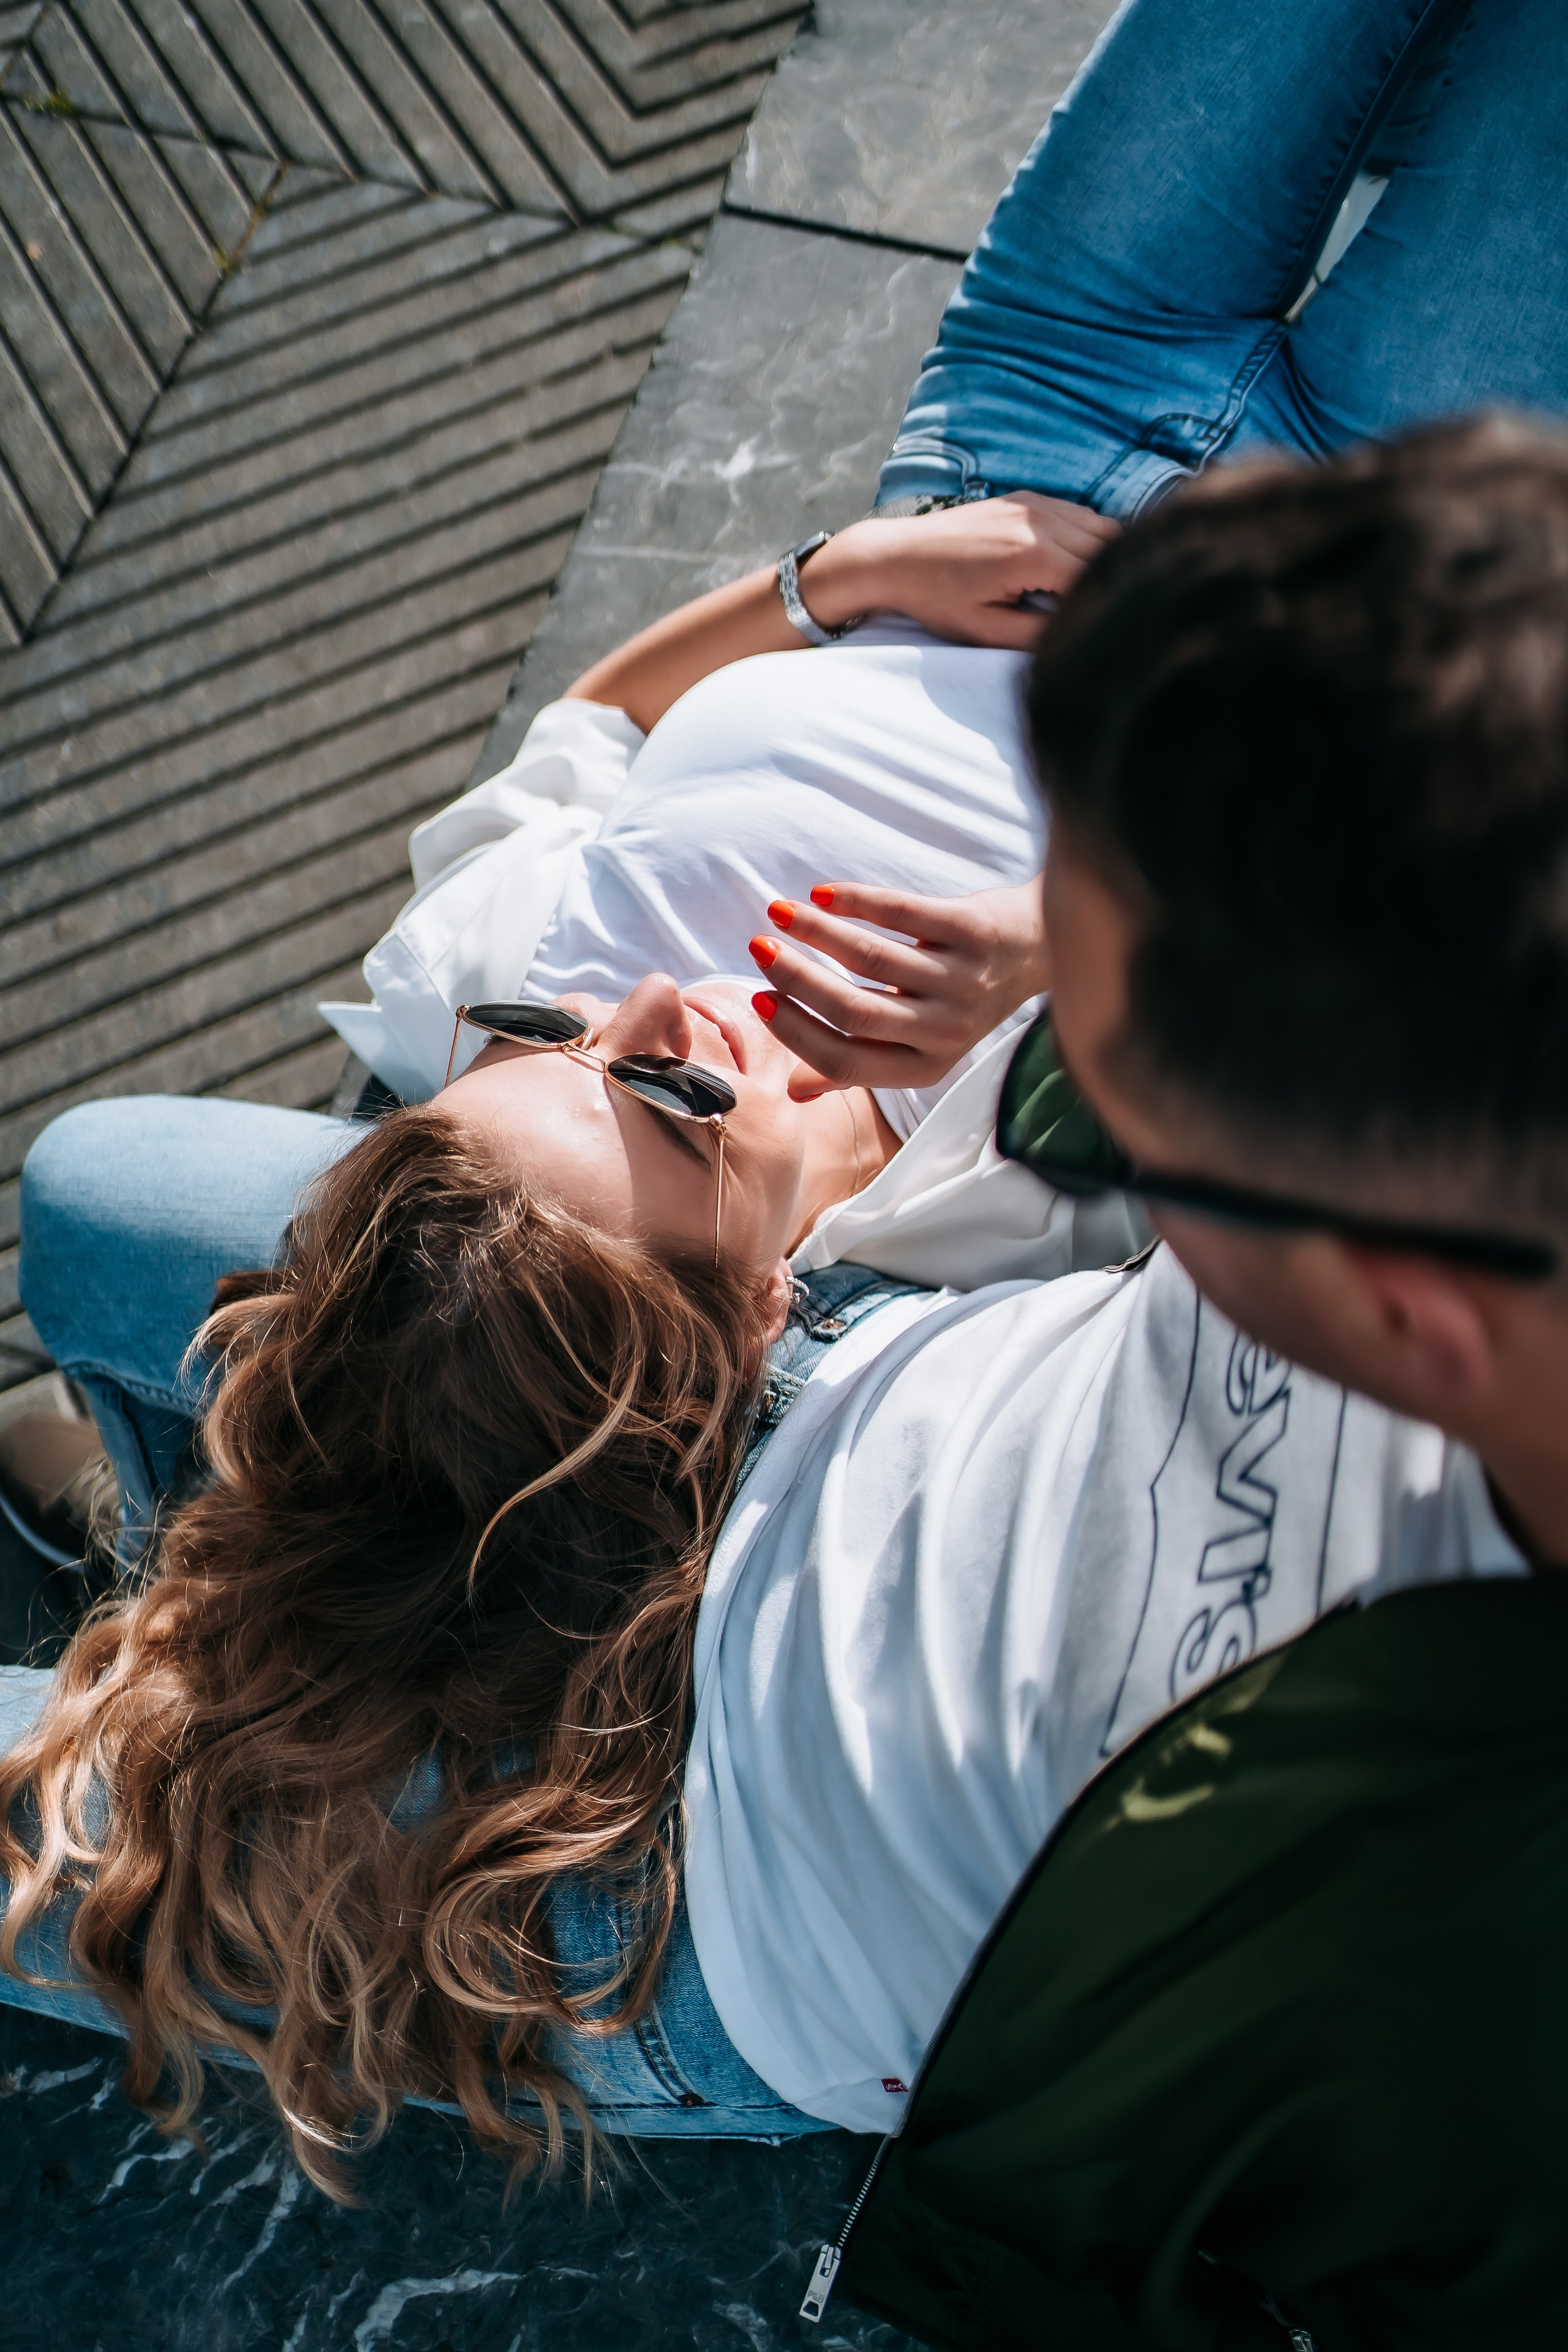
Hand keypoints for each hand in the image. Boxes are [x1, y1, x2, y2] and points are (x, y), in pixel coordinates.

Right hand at [749, 879, 1050, 1095]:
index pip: (845, 1061)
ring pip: (873, 959)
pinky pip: (903, 913)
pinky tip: (824, 894)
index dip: (796, 1033)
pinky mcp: (973, 931)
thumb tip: (794, 1090)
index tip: (758, 999)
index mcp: (924, 1067)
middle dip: (797, 980)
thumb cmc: (959, 1001)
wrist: (1036, 951)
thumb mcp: (916, 1046)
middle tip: (758, 949)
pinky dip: (857, 900)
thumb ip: (857, 1065)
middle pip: (854, 1012)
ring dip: (817, 932)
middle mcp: (946, 1031)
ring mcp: (963, 981)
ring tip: (780, 913)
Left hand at [795, 493, 1119, 651]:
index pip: (1097, 577)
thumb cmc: (936, 597)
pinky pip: (1078, 515)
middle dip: (1111, 579)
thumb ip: (1037, 636)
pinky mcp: (1027, 499)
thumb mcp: (986, 629)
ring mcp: (1034, 504)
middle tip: (1104, 611)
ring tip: (1088, 590)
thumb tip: (1077, 637)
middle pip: (1108, 547)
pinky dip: (1086, 538)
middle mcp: (1039, 520)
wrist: (897, 556)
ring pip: (1100, 527)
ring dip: (1104, 556)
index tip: (1108, 627)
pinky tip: (1072, 565)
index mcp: (1032, 554)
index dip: (1106, 604)